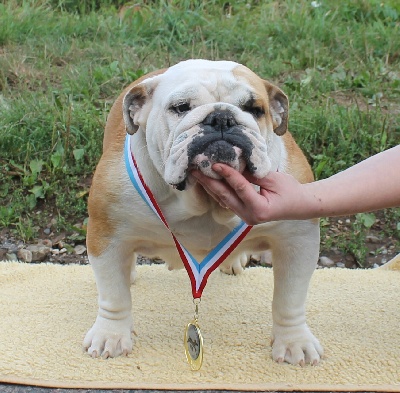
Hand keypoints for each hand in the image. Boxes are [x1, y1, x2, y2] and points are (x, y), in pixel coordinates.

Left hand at [192, 164, 308, 224]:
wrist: (299, 206)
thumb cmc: (290, 191)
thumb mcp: (274, 179)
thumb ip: (253, 174)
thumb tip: (233, 164)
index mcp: (259, 209)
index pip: (239, 188)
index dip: (227, 174)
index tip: (214, 163)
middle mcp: (249, 216)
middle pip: (224, 196)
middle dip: (209, 182)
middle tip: (195, 170)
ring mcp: (245, 217)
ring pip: (223, 199)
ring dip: (210, 186)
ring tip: (197, 174)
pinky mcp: (243, 213)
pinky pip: (227, 201)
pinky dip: (218, 190)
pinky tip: (208, 181)